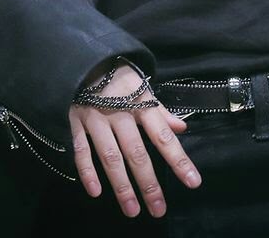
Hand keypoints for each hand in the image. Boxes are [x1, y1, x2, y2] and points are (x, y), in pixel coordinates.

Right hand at [69, 62, 201, 218]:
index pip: (163, 136)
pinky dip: (87, 172)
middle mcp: (120, 112)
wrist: (85, 57)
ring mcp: (96, 118)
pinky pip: (81, 150)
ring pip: (111, 156)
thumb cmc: (119, 77)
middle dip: (149, 183)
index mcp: (141, 102)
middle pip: (136, 152)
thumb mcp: (143, 87)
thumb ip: (161, 111)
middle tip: (158, 209)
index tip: (193, 182)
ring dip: (122, 185)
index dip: (178, 160)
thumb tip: (182, 128)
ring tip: (132, 210)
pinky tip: (96, 192)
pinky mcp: (76, 121)